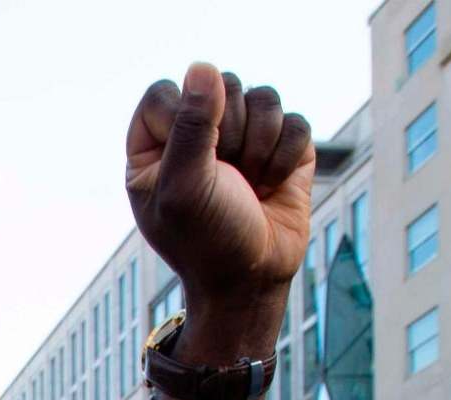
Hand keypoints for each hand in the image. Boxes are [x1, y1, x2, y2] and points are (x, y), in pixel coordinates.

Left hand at [127, 65, 311, 358]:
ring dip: (260, 146)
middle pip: (221, 87)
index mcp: (156, 147)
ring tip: (250, 184)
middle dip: (229, 134)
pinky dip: (286, 155)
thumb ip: (190, 125)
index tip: (189, 158)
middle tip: (225, 178)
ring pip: (263, 97)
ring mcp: (242, 139)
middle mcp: (197, 136)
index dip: (182, 116)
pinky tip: (272, 186)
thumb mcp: (185, 187)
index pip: (166, 93)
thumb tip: (203, 67)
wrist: (251, 282)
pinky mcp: (282, 148)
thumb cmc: (206, 241)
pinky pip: (295, 121)